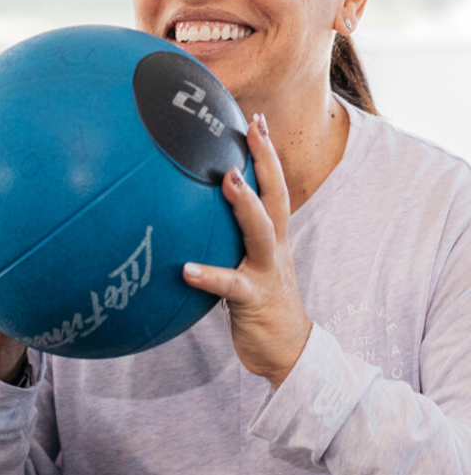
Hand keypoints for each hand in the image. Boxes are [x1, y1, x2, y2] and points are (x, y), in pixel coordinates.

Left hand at [183, 114, 311, 388]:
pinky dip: (209, 275)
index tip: (256, 120)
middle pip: (276, 195)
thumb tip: (186, 218)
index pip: (273, 187)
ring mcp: (267, 271)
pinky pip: (231, 285)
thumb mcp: (246, 266)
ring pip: (262, 231)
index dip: (267, 154)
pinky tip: (185, 269)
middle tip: (253, 127)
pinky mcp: (254, 299)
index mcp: (273, 238)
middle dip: (267, 160)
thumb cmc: (262, 306)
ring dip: (246, 204)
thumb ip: (226, 243)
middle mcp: (274, 248)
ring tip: (226, 180)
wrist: (289, 354)